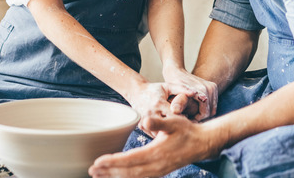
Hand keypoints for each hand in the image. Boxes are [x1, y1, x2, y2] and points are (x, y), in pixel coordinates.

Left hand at [89, 114, 222, 177]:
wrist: (202, 144)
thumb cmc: (186, 131)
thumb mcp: (174, 122)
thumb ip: (158, 122)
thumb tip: (145, 121)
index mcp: (156, 153)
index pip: (129, 160)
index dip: (113, 162)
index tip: (98, 162)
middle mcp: (156, 166)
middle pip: (127, 172)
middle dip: (108, 172)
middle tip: (92, 170)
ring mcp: (158, 171)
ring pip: (132, 177)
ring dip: (114, 176)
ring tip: (99, 175)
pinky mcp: (159, 172)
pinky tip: (117, 176)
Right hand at [124, 82, 196, 133]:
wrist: (136, 92)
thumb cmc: (154, 89)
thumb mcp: (167, 86)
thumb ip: (181, 88)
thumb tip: (194, 93)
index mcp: (159, 103)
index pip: (174, 116)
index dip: (182, 120)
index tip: (186, 121)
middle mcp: (151, 113)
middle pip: (167, 127)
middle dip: (174, 129)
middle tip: (181, 129)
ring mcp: (145, 120)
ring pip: (160, 133)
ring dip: (167, 133)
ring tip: (173, 131)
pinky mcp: (141, 125)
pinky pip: (153, 134)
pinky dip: (160, 134)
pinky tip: (165, 131)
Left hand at [163, 67, 217, 120]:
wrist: (176, 72)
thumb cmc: (173, 85)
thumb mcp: (174, 95)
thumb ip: (177, 103)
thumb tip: (175, 110)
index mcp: (202, 90)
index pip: (205, 113)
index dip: (197, 120)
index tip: (188, 122)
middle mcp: (210, 88)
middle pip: (210, 111)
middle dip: (201, 117)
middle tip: (190, 120)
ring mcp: (213, 87)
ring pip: (212, 109)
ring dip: (204, 113)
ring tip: (192, 116)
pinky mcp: (213, 87)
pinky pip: (213, 104)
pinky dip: (206, 108)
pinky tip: (196, 110)